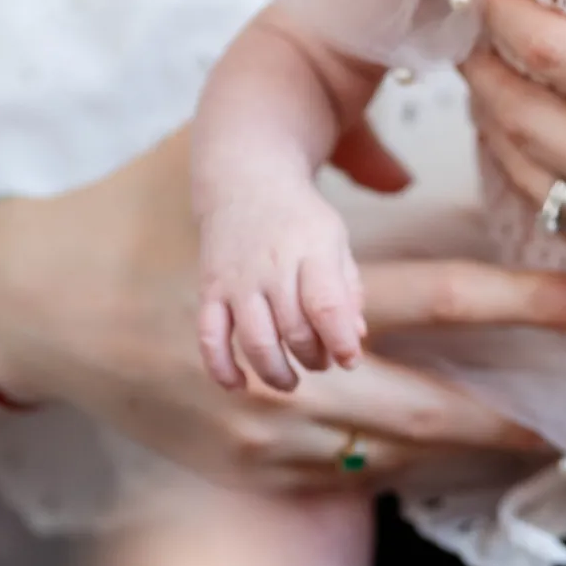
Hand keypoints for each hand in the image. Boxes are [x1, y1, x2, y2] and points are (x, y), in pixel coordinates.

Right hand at [0, 127, 565, 490]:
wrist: (47, 305)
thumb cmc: (145, 215)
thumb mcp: (232, 161)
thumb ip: (334, 144)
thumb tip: (422, 134)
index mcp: (293, 289)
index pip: (438, 298)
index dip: (525, 303)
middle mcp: (287, 379)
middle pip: (432, 404)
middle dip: (518, 409)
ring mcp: (265, 438)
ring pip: (397, 458)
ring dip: (472, 449)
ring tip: (542, 436)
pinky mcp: (245, 472)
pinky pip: (349, 485)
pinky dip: (407, 470)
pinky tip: (452, 455)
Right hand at [198, 177, 365, 392]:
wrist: (246, 180)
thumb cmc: (300, 220)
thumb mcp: (335, 240)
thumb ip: (347, 288)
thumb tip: (356, 336)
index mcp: (312, 249)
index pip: (326, 304)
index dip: (340, 341)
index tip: (350, 360)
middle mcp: (272, 265)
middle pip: (293, 329)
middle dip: (312, 358)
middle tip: (321, 362)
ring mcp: (238, 279)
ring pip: (254, 340)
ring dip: (275, 372)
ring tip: (291, 380)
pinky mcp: (210, 289)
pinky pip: (210, 336)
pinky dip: (222, 368)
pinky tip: (239, 385)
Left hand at [465, 0, 565, 320]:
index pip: (561, 56)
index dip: (507, 12)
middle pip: (520, 114)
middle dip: (484, 60)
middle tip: (478, 17)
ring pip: (526, 176)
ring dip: (494, 119)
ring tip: (491, 72)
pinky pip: (558, 225)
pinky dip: (526, 179)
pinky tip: (532, 145)